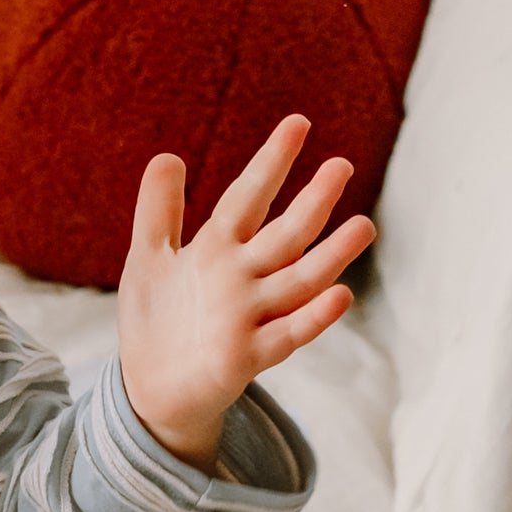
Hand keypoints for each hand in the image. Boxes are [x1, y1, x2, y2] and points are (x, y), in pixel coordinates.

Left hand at [115, 115, 375, 471]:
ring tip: (363, 226)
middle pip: (285, 235)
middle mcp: (242, 279)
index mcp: (218, 250)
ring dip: (330, 256)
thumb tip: (167, 154)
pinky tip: (340, 296)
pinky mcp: (245, 358)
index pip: (249, 198)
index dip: (271, 162)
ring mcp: (249, 317)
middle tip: (341, 166)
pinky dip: (312, 318)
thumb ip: (158, 211)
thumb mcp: (148, 259)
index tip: (298, 123)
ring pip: (298, 282)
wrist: (149, 388)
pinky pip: (286, 337)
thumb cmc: (155, 321)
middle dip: (312, 202)